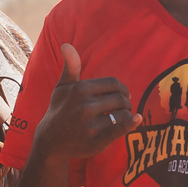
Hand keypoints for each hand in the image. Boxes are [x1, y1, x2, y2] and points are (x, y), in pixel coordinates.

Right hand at [35, 45, 139, 160]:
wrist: (49, 142)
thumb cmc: (59, 111)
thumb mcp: (62, 88)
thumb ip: (70, 67)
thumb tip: (67, 44)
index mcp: (79, 90)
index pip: (113, 83)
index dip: (122, 88)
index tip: (123, 94)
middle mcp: (84, 106)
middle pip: (120, 98)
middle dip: (126, 101)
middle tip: (124, 106)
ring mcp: (90, 125)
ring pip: (122, 114)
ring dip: (127, 114)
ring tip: (123, 116)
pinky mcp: (96, 141)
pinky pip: (119, 129)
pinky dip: (131, 123)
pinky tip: (137, 119)